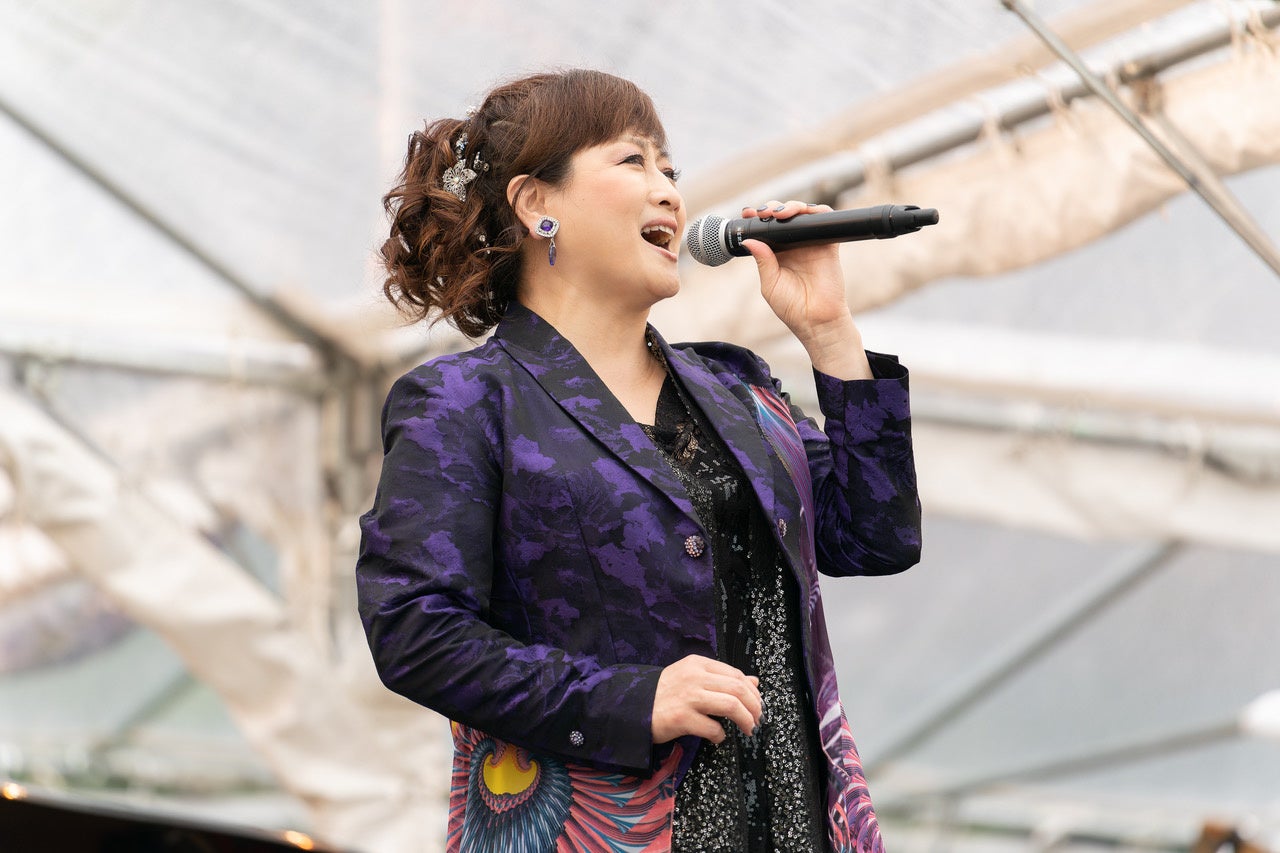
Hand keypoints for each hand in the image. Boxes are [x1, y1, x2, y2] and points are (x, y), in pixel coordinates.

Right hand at [651, 655, 761, 743]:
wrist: (631, 707)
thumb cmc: (664, 694)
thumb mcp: (692, 678)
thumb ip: (721, 678)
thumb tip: (755, 681)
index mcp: (698, 664)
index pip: (736, 674)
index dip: (752, 692)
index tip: (757, 705)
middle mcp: (694, 677)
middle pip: (738, 689)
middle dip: (755, 707)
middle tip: (758, 720)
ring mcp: (688, 697)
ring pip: (731, 705)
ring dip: (746, 720)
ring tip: (748, 730)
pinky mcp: (682, 718)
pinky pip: (713, 728)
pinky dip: (721, 736)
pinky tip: (718, 738)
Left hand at [741, 200, 871, 379]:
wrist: (816, 321)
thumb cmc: (792, 307)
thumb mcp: (770, 284)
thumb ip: (762, 261)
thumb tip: (749, 240)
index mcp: (777, 254)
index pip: (766, 229)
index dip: (757, 219)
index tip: (747, 214)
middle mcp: (794, 245)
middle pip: (783, 216)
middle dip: (771, 208)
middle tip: (762, 212)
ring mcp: (811, 243)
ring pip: (802, 214)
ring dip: (790, 206)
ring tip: (778, 213)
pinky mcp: (828, 244)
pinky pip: (824, 220)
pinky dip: (815, 211)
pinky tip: (801, 214)